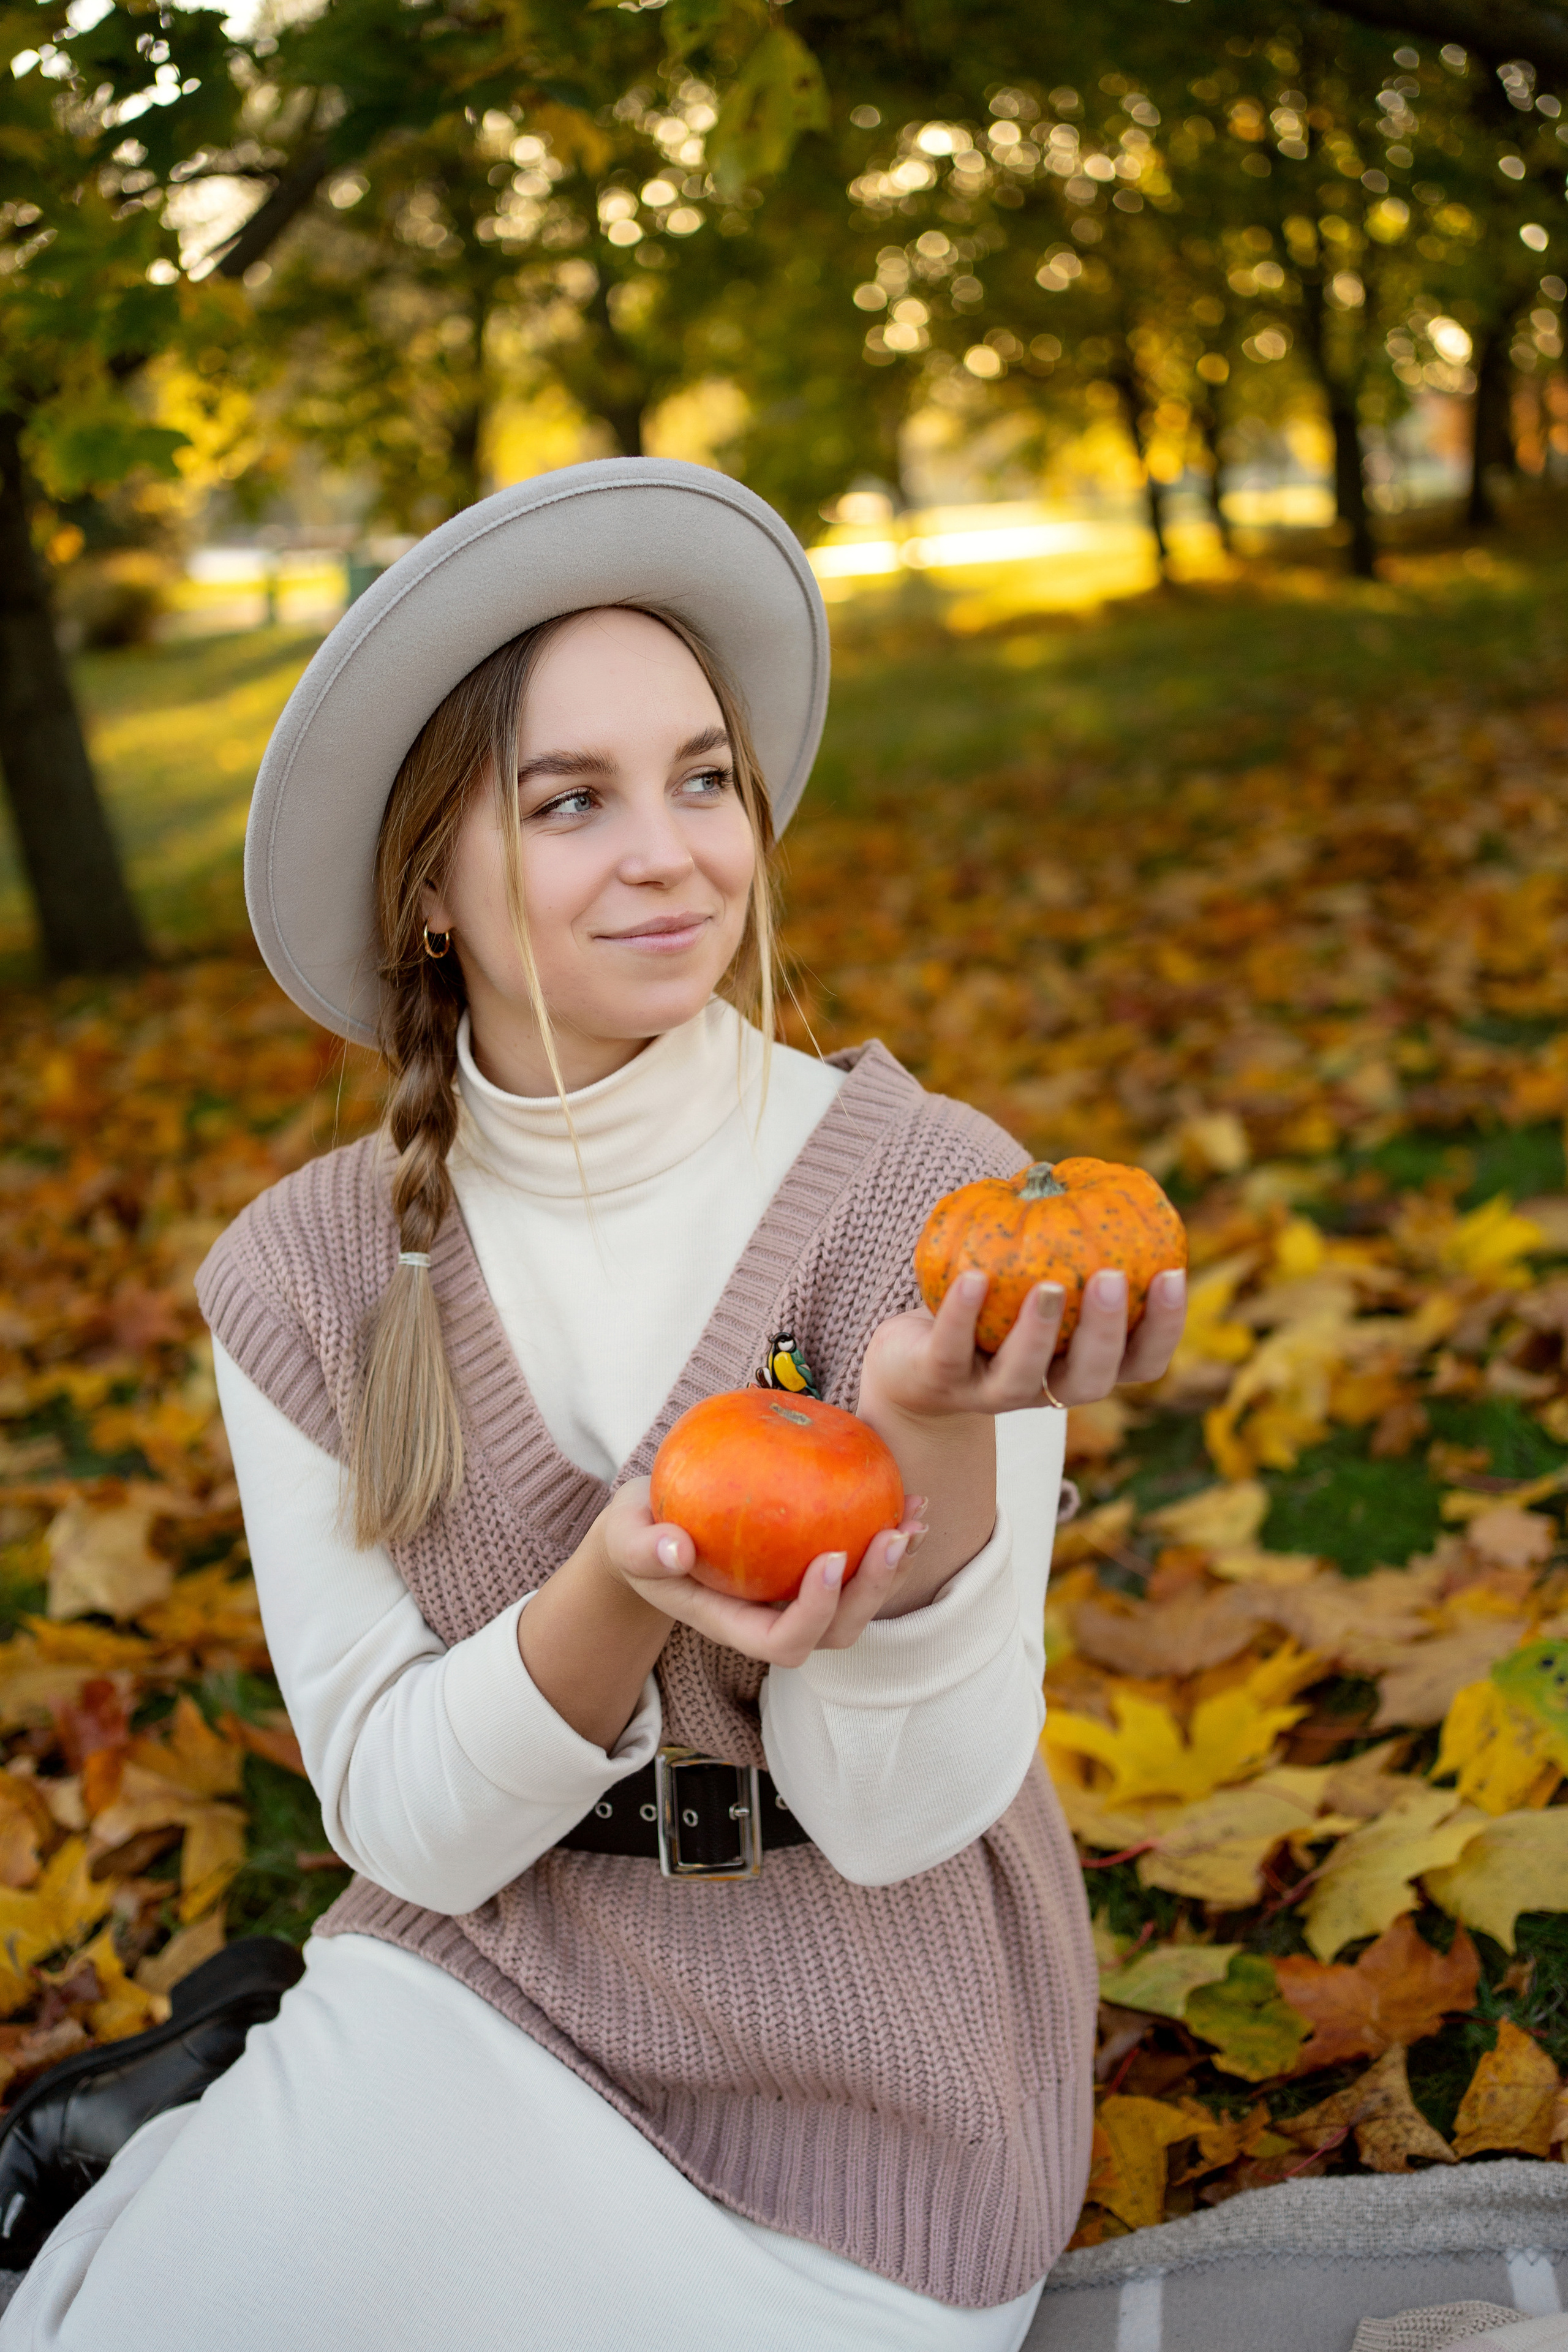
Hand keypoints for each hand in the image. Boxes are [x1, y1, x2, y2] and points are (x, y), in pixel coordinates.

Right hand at [595, 1476, 928, 1664]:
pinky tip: (906, 1497)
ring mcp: (796, 1598)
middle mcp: (772, 1619)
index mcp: (731, 1622)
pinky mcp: (812, 1569)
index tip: (831, 1559)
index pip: (783, 1641)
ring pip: (859, 1605)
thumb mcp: (625, 1536)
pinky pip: (862, 1565)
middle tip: (893, 1535)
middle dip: (873, 1592)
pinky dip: (889, 1537)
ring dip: (895, 1566)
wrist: (652, 1531)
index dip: (815, 1613)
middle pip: (836, 1632)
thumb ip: (640, 1548)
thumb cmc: (639, 1535)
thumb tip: (675, 1549)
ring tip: (915, 1516)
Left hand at [859, 1264, 1186, 1421]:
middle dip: (1105, 1331)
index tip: (1173, 1273)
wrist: (911, 1363)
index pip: (1141, 1361)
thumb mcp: (1033, 1279)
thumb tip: (1082, 1173)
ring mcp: (991, 1393)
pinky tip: (973, 1275)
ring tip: (1049, 1284)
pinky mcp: (940, 1382)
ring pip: (1024, 1377)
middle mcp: (1045, 1388)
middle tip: (1110, 1277)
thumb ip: (1066, 1244)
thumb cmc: (991, 1308)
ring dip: (1039, 1331)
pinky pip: (953, 1350)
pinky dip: (963, 1314)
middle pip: (1091, 1379)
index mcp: (1081, 1366)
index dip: (1163, 1326)